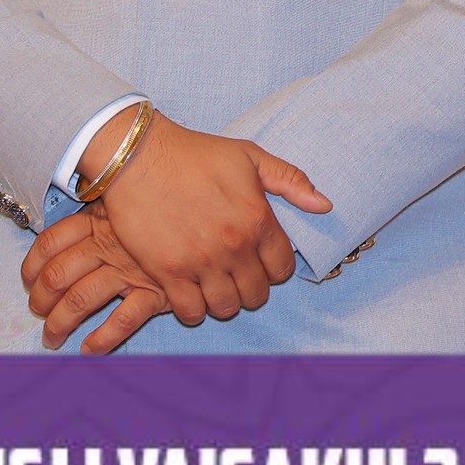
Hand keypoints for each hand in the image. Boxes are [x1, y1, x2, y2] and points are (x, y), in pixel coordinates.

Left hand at [20, 207, 166, 353]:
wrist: (214, 210)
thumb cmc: (168, 203)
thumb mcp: (129, 198)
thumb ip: (102, 210)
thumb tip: (73, 225)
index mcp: (98, 221)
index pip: (50, 243)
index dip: (33, 266)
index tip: (29, 281)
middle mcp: (109, 245)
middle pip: (58, 275)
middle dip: (42, 300)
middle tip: (40, 314)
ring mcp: (130, 270)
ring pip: (81, 299)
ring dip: (60, 324)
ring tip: (53, 340)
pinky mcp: (155, 291)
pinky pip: (123, 320)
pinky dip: (102, 339)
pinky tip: (90, 349)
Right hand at [74, 115, 331, 332]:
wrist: (139, 156)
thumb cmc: (196, 153)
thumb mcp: (251, 156)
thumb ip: (291, 181)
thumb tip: (325, 206)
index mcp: (258, 219)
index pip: (282, 268)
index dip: (275, 269)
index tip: (261, 262)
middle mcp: (234, 245)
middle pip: (256, 294)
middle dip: (251, 288)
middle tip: (237, 276)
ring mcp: (200, 262)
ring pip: (226, 307)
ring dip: (224, 301)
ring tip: (215, 286)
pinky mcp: (167, 271)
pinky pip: (190, 311)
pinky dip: (193, 309)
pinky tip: (191, 294)